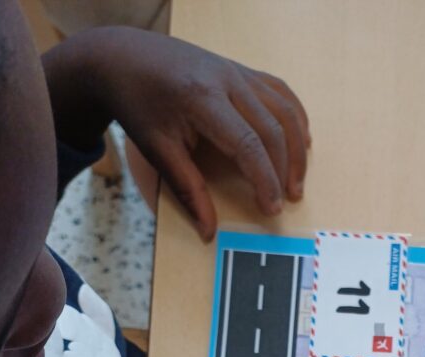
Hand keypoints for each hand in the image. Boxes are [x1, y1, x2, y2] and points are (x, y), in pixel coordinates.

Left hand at [45, 28, 310, 238]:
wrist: (123, 57)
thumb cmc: (137, 104)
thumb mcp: (156, 149)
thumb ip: (186, 189)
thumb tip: (208, 231)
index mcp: (202, 98)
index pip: (248, 143)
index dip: (265, 179)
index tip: (272, 208)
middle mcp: (226, 79)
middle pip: (273, 127)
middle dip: (285, 168)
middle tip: (287, 200)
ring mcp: (236, 70)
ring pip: (284, 108)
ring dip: (296, 146)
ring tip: (296, 179)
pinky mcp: (240, 69)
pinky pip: (279, 91)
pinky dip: (295, 117)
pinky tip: (301, 141)